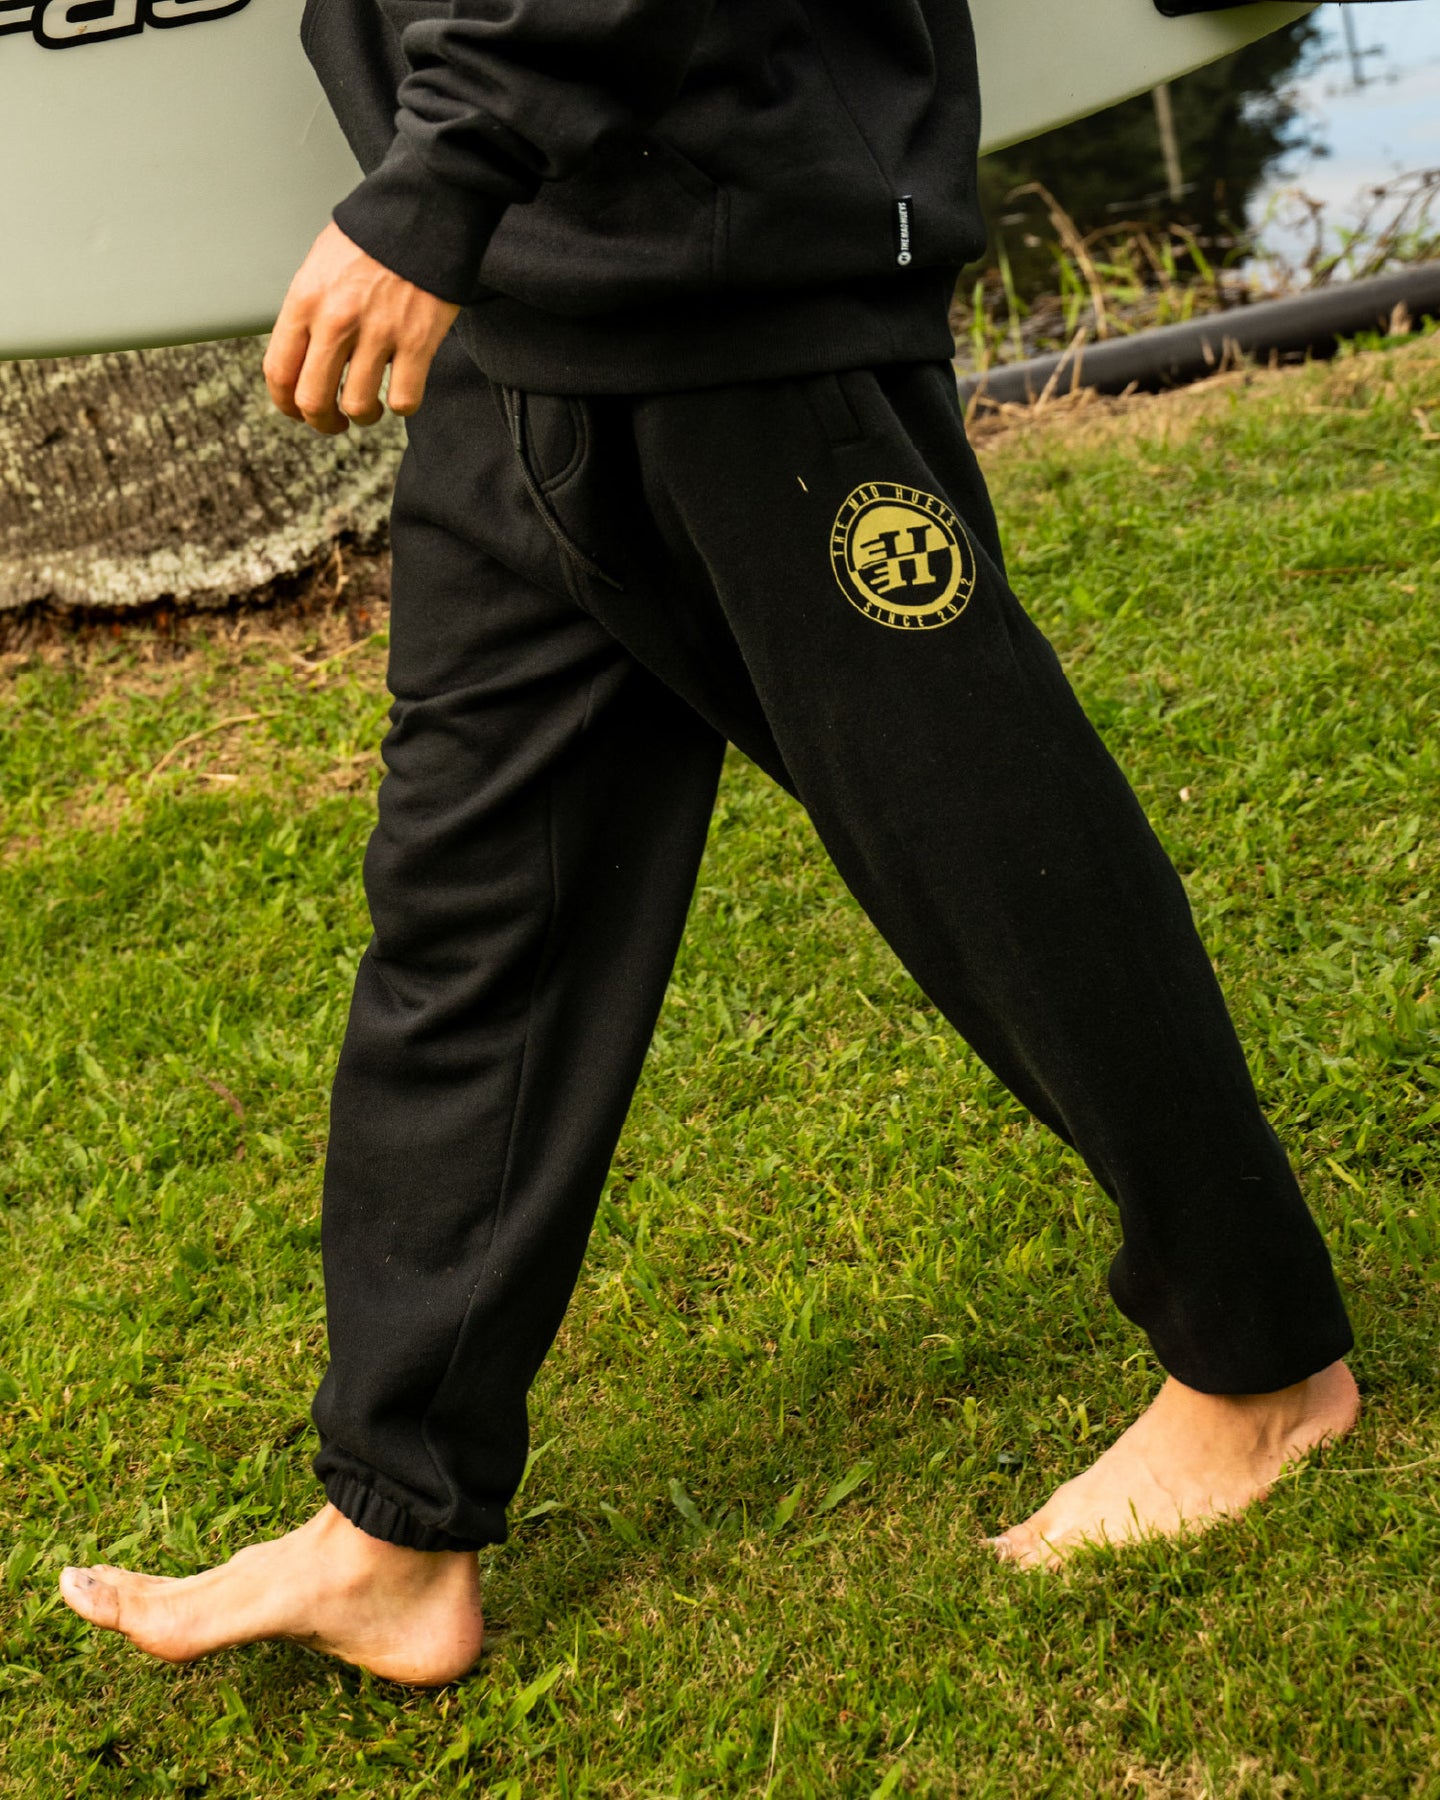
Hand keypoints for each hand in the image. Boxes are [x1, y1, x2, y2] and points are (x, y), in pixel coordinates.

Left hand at [263, 222, 460, 434]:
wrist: (421, 212)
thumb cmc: (371, 239)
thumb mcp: (320, 267)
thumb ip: (308, 313)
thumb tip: (304, 360)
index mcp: (305, 301)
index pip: (279, 372)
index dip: (285, 404)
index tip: (298, 411)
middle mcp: (336, 320)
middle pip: (313, 400)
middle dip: (323, 422)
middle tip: (336, 422)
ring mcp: (379, 333)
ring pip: (359, 407)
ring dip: (365, 416)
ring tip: (373, 407)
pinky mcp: (418, 341)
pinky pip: (405, 399)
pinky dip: (403, 405)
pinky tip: (403, 390)